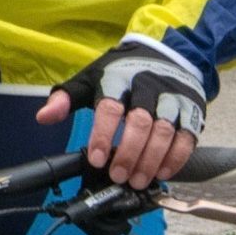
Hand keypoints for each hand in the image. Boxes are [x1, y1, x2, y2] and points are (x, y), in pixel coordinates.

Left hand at [38, 41, 204, 188]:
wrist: (166, 54)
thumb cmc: (120, 73)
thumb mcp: (89, 79)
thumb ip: (65, 98)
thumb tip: (43, 118)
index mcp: (117, 77)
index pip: (109, 107)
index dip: (102, 135)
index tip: (95, 159)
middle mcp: (147, 86)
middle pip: (140, 122)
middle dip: (128, 153)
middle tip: (118, 176)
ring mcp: (173, 97)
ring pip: (165, 132)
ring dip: (151, 160)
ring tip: (137, 180)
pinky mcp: (192, 109)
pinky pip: (187, 137)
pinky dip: (175, 158)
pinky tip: (162, 173)